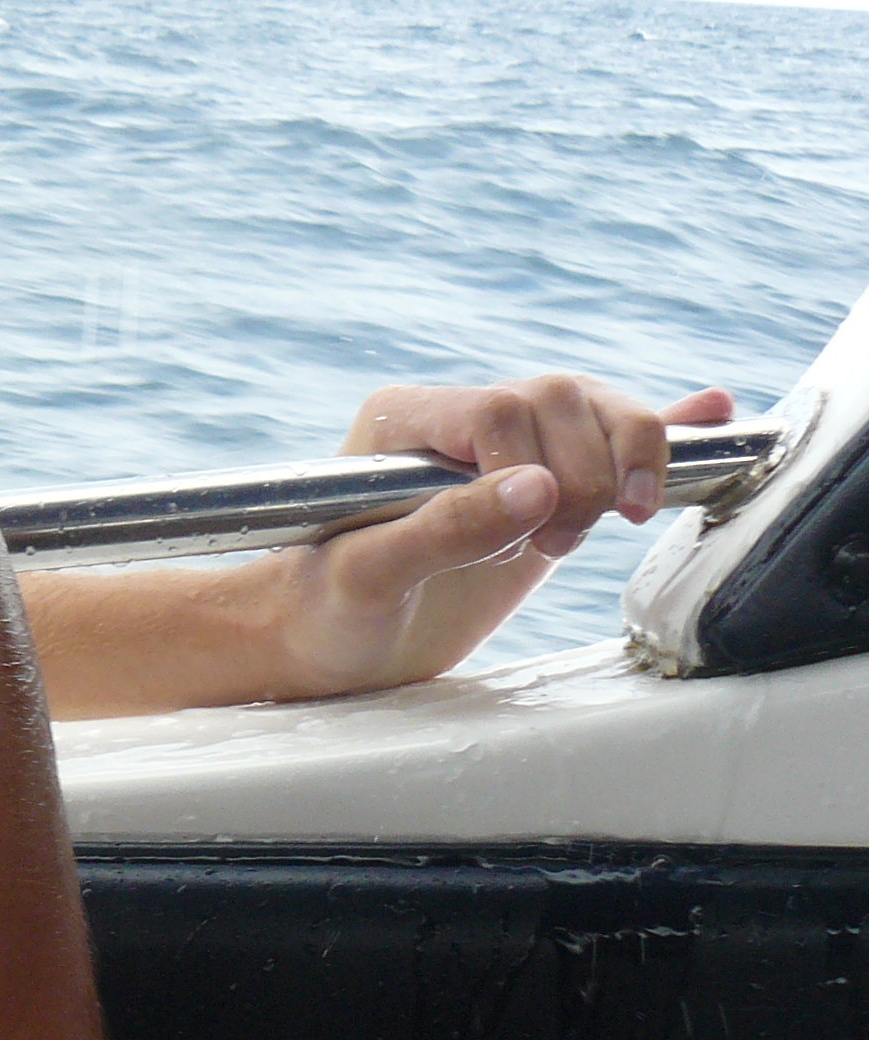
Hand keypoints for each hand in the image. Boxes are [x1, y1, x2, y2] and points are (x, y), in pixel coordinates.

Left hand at [260, 375, 737, 697]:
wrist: (332, 640)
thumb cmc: (327, 608)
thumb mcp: (369, 577)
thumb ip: (443, 529)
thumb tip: (538, 488)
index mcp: (401, 420)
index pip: (496, 408)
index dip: (528, 469)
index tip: (526, 537)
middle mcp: (456, 419)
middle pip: (558, 399)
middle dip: (579, 478)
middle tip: (549, 547)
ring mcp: (506, 448)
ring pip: (595, 409)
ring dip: (622, 467)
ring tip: (588, 530)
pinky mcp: (546, 483)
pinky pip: (612, 437)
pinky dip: (662, 434)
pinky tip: (712, 415)